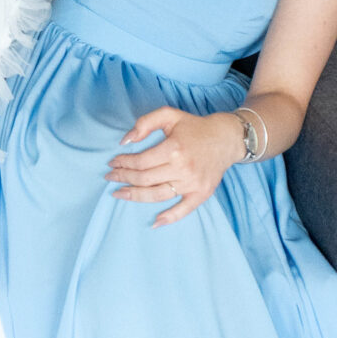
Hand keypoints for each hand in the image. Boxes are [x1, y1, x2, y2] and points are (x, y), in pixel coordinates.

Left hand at [107, 106, 238, 225]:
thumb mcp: (169, 115)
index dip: (123, 163)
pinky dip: (169, 218)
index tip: (113, 162)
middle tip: (110, 177)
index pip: (140, 161)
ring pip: (157, 195)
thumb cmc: (194, 127)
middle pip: (145, 179)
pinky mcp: (201, 194)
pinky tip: (154, 222)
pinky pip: (183, 210)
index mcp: (174, 148)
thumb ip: (145, 123)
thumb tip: (125, 141)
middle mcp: (183, 168)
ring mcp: (192, 183)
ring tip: (119, 194)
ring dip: (135, 196)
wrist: (226, 138)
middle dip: (123, 178)